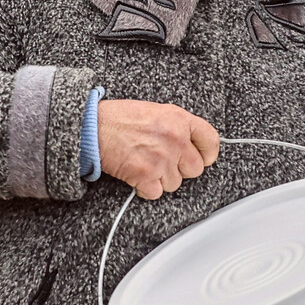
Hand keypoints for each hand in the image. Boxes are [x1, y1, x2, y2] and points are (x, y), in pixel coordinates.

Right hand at [98, 99, 219, 199]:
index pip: (211, 141)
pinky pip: (156, 193)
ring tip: (145, 164)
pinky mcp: (146, 175)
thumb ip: (176, 126)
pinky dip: (145, 189)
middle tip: (163, 162)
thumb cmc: (119, 118)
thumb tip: (189, 144)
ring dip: (161, 179)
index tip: (203, 158)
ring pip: (175, 184)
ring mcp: (162, 158)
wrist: (93, 127)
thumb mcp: (156, 111)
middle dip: (180, 169)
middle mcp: (175, 139)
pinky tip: (136, 175)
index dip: (208, 154)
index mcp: (179, 119)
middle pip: (195, 169)